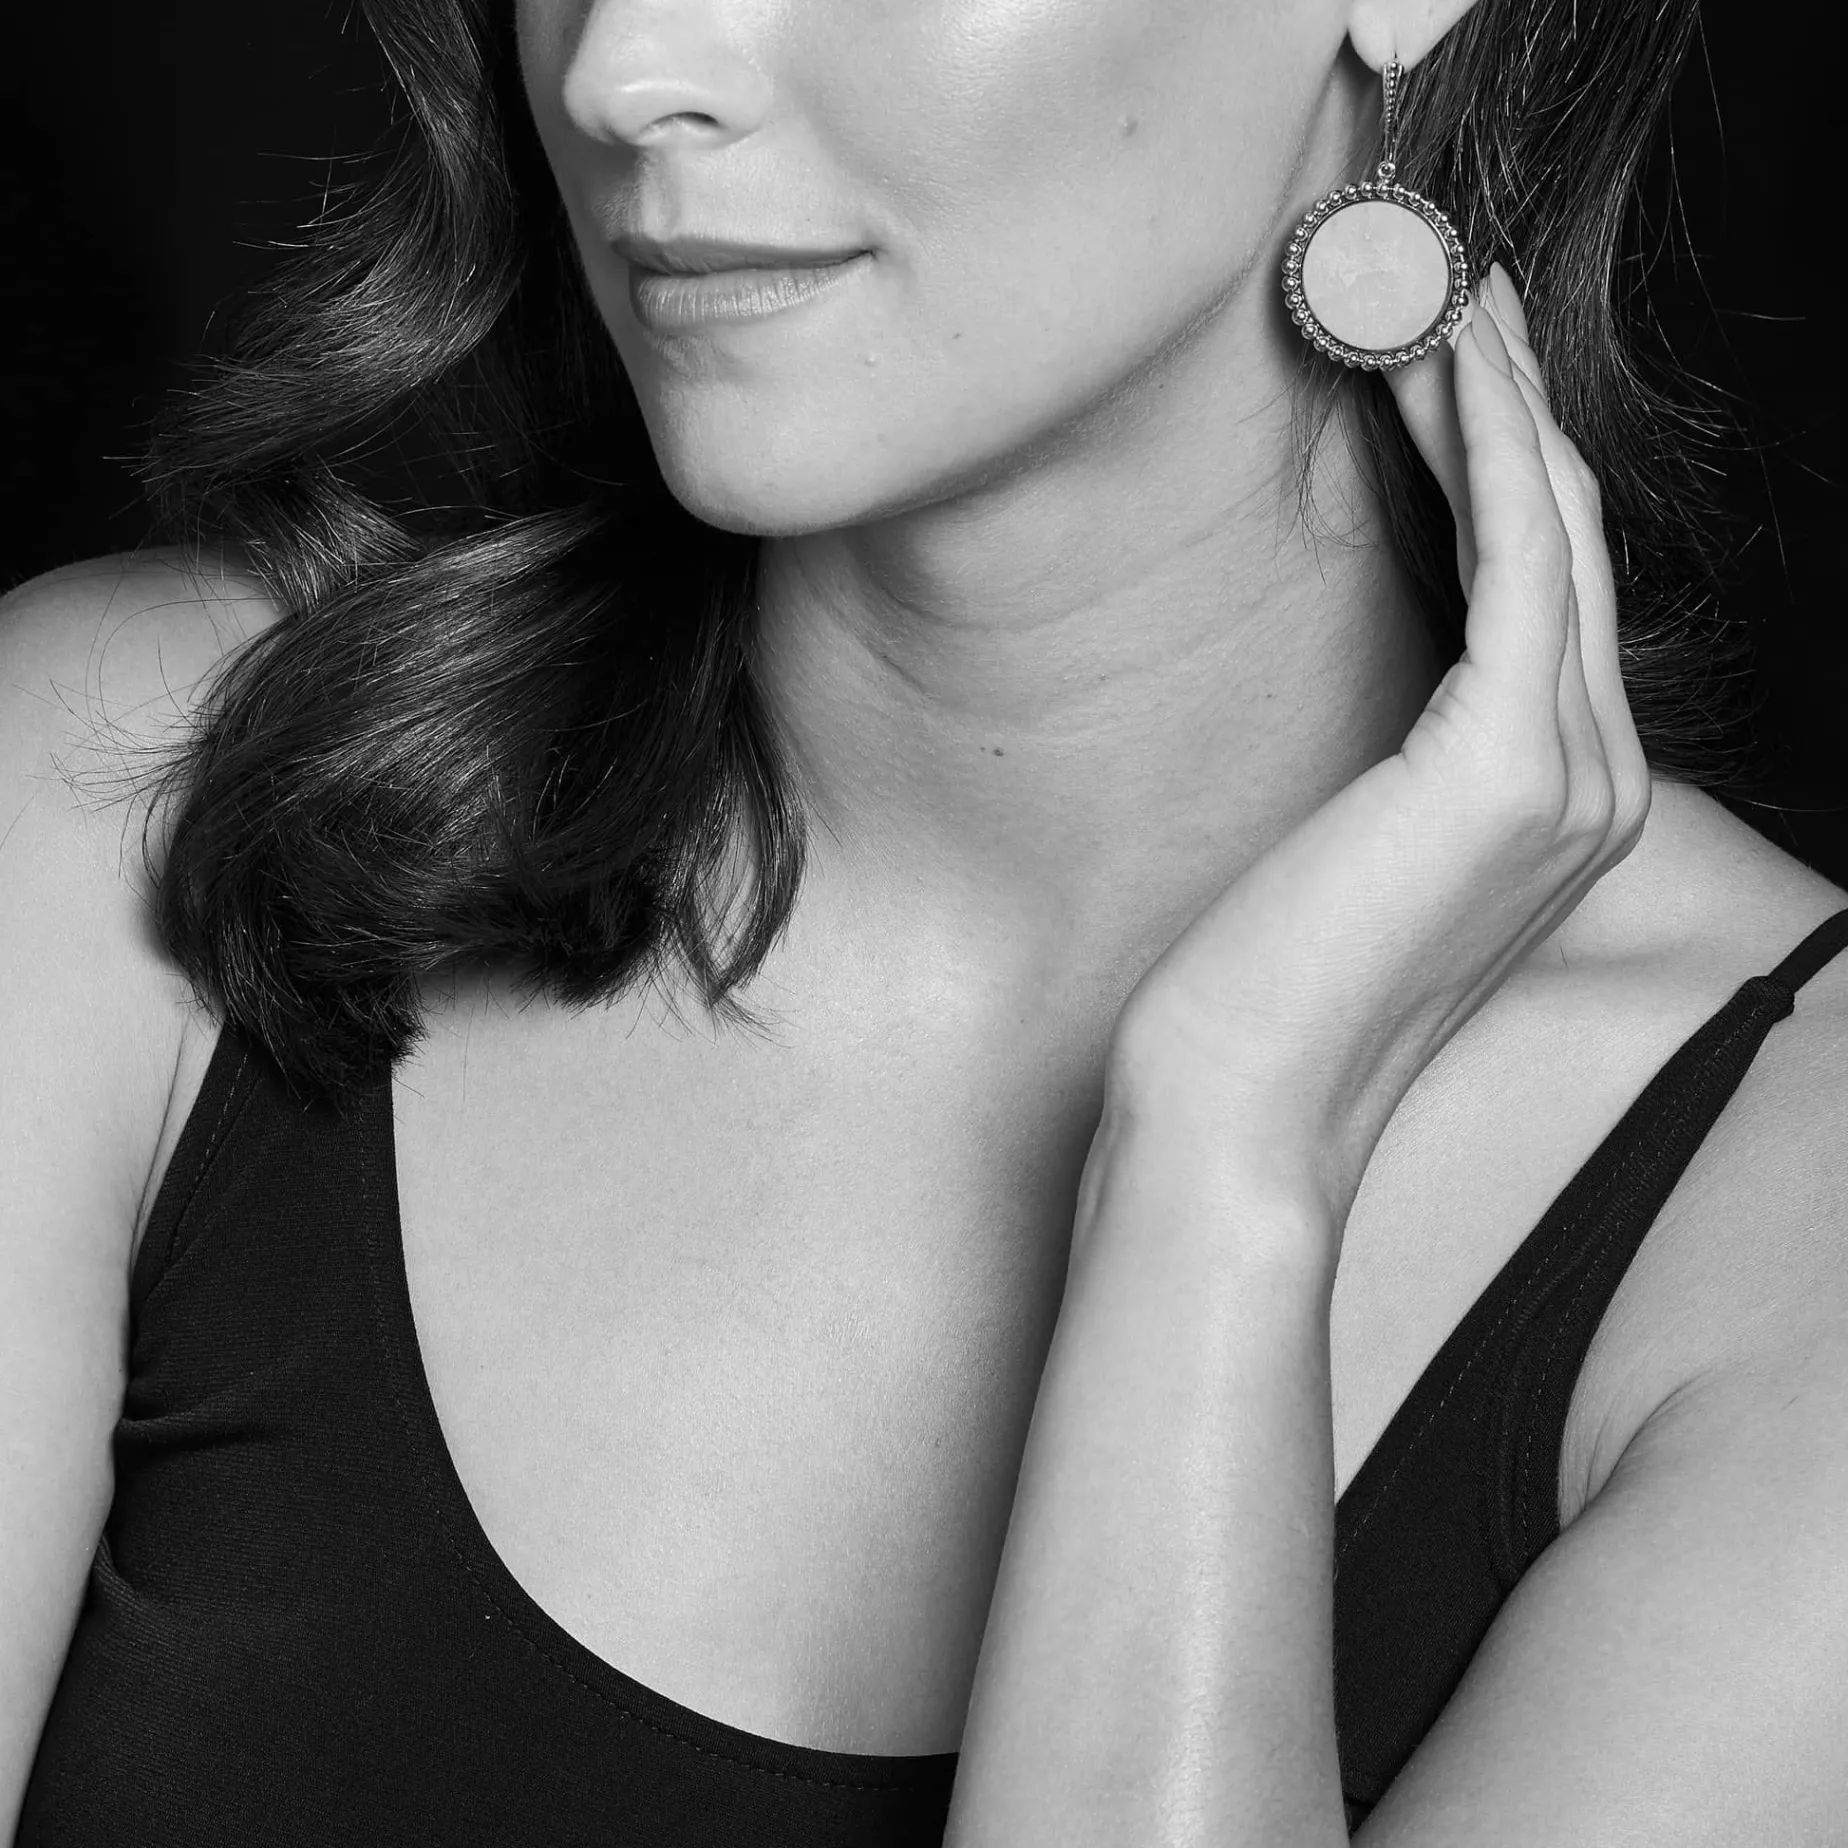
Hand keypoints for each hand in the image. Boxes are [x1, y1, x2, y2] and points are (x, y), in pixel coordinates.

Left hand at [1107, 266, 1649, 1223]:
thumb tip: (1374, 659)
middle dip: (1506, 402)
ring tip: (1432, 286)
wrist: (1238, 1106)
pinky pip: (1521, 558)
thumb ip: (1398, 750)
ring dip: (1498, 394)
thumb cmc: (1262, 983)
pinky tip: (1435, 359)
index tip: (1437, 360)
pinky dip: (1487, 445)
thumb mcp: (1346, 841)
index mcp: (1555, 799)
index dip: (1500, 461)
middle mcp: (1594, 779)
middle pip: (1569, 539)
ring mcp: (1572, 775)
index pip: (1544, 590)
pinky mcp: (1511, 768)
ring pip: (1556, 527)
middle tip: (1442, 284)